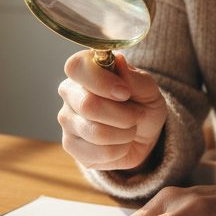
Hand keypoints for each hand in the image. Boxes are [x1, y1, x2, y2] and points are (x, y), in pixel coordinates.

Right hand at [58, 52, 167, 171]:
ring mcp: (67, 120)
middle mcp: (70, 92)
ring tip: (129, 128)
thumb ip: (135, 77)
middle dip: (123, 114)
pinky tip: (120, 143)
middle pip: (88, 105)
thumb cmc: (141, 104)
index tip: (125, 93)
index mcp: (85, 70)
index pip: (77, 67)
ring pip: (96, 132)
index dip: (102, 81)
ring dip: (125, 133)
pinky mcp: (71, 146)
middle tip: (136, 115)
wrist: (142, 135)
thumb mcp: (148, 90)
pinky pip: (99, 153)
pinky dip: (120, 150)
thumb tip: (118, 62)